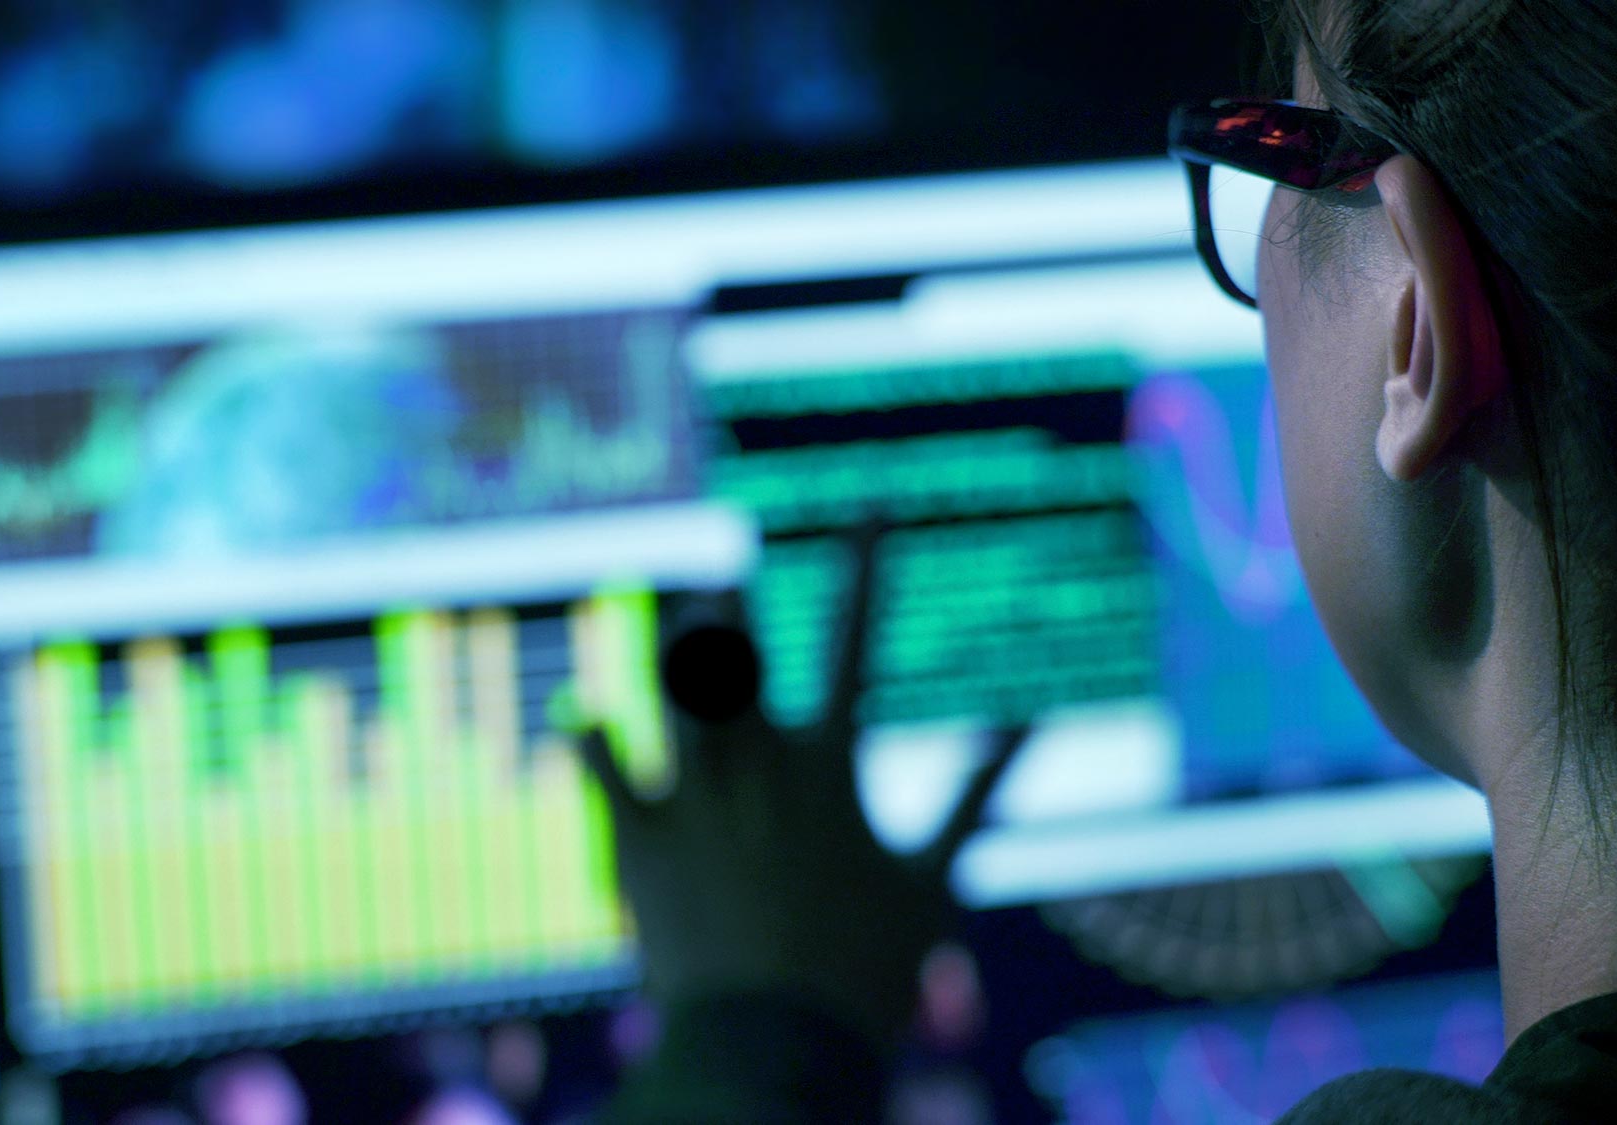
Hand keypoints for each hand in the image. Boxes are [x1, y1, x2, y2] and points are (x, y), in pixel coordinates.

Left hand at [576, 527, 1022, 1049]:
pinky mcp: (635, 837)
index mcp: (830, 762)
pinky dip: (589, 739)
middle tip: (724, 576)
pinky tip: (580, 715)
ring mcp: (690, 794)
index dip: (867, 565)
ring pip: (669, 691)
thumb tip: (1036, 724)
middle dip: (727, 606)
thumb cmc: (867, 968)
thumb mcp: (936, 880)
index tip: (874, 508)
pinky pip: (599, 768)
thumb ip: (979, 794)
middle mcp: (755, 760)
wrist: (775, 1041)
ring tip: (675, 613)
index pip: (855, 638)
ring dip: (672, 649)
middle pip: (735, 648)